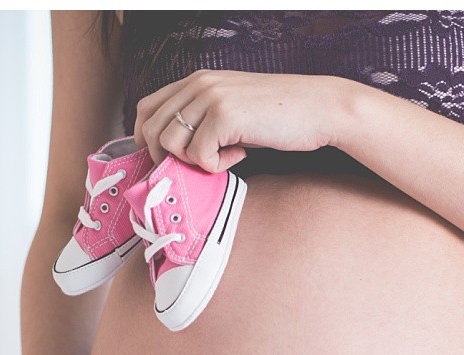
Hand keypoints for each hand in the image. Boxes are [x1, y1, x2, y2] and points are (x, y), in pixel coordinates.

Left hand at [134, 70, 345, 172]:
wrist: (316, 109)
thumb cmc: (278, 116)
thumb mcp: (231, 110)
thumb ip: (202, 120)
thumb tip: (172, 152)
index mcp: (196, 81)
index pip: (146, 109)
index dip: (147, 140)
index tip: (169, 160)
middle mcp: (198, 84)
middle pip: (152, 130)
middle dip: (169, 158)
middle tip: (201, 164)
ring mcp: (210, 97)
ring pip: (171, 144)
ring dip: (196, 161)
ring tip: (226, 154)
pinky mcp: (224, 115)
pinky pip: (199, 155)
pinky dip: (218, 165)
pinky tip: (240, 153)